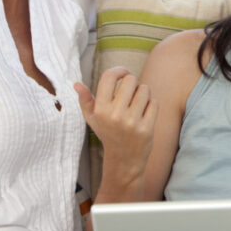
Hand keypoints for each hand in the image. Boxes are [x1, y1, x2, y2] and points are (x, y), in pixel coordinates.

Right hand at [74, 67, 157, 183]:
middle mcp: (114, 115)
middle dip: (133, 84)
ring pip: (145, 89)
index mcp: (100, 109)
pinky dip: (151, 106)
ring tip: (138, 104)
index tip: (124, 74)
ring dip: (144, 94)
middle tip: (131, 94)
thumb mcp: (92, 118)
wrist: (124, 159)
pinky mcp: (146, 129)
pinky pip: (154, 103)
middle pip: (131, 80)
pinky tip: (145, 114)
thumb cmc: (108, 133)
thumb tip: (76, 84)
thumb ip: (85, 100)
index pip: (109, 76)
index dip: (119, 70)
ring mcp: (131, 122)